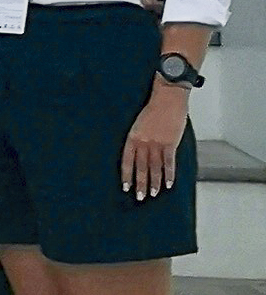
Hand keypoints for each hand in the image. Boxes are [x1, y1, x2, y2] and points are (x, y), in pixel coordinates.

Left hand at [122, 80, 189, 200]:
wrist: (167, 97)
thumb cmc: (153, 108)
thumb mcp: (139, 123)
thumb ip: (139, 139)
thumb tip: (140, 154)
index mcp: (132, 137)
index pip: (126, 161)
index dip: (126, 175)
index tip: (126, 187)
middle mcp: (143, 142)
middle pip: (141, 167)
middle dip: (140, 184)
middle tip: (140, 197)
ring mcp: (157, 143)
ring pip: (154, 168)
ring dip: (154, 182)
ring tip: (152, 194)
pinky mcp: (170, 143)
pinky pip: (169, 163)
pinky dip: (169, 174)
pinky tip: (168, 184)